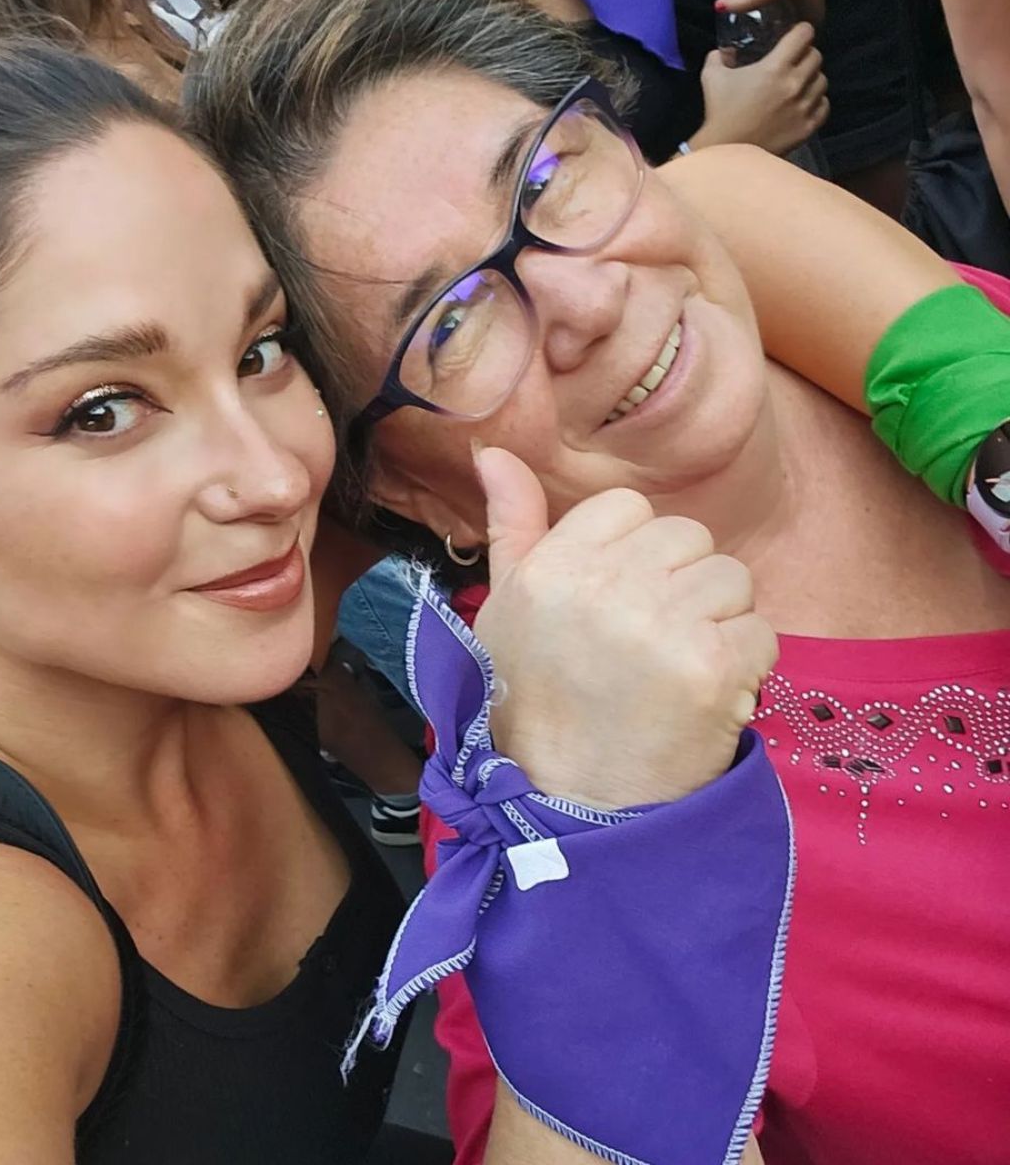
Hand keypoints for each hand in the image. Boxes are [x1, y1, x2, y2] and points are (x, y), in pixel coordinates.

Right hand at [472, 447, 775, 809]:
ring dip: (716, 625)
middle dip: (680, 587)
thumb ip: (511, 524)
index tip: (619, 606)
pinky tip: (704, 697)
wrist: (570, 802)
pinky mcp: (710, 668)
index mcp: (552, 566)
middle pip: (687, 538)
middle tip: (649, 646)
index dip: (634, 555)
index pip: (628, 508)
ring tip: (676, 671)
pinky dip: (745, 668)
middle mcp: (603, 586)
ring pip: (730, 579)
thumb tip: (494, 451)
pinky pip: (760, 632)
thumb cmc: (535, 701)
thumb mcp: (505, 606)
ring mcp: (658, 625)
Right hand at [693, 22, 828, 155]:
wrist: (725, 153)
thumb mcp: (712, 78)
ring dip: (812, 80)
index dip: (800, 32)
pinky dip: (816, 102)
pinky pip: (823, 106)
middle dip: (805, 56)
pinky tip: (803, 104)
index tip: (793, 38)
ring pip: (822, 81)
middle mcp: (794, 84)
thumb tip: (725, 51)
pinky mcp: (807, 127)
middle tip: (794, 63)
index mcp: (775, 67)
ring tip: (799, 86)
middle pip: (816, 56)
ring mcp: (803, 107)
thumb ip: (718, 57)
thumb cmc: (719, 114)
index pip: (804, 34)